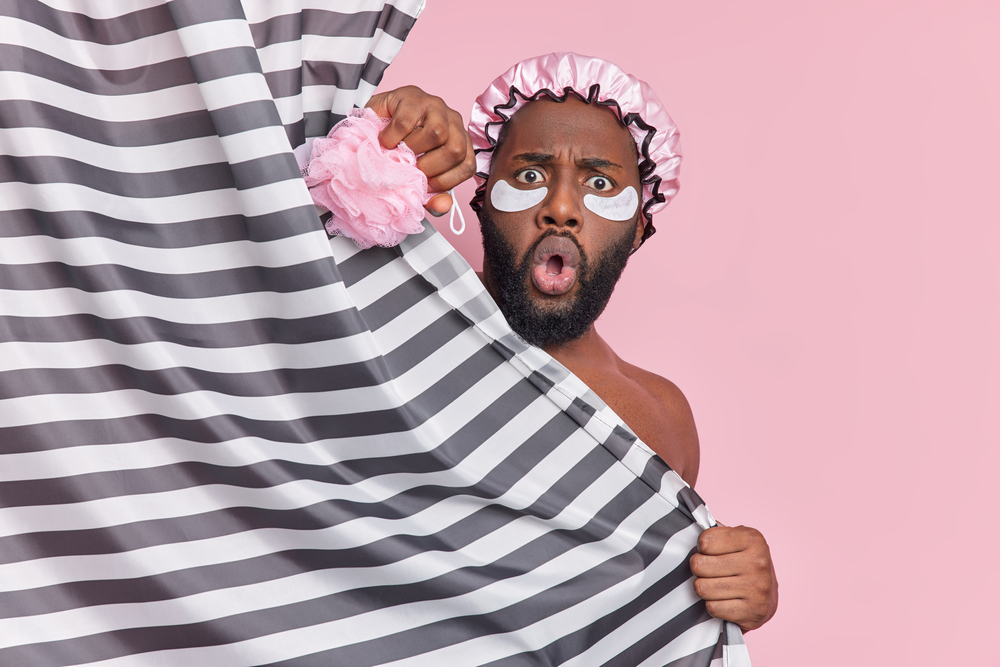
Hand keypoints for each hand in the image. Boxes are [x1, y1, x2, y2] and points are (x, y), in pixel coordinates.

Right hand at [366, 86, 475, 214]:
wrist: (371, 125)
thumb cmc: (398, 151)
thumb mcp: (416, 175)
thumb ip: (431, 194)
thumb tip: (442, 207)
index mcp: (460, 142)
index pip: (468, 165)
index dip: (446, 181)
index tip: (424, 185)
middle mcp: (453, 122)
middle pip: (456, 150)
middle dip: (431, 167)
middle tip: (411, 169)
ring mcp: (435, 106)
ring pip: (437, 134)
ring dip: (413, 150)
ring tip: (397, 152)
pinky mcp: (412, 96)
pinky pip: (406, 123)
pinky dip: (393, 138)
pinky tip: (386, 141)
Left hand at [690, 524, 777, 632]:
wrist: (768, 595)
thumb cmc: (743, 561)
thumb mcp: (735, 538)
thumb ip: (714, 530)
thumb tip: (688, 519)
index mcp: (752, 538)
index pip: (704, 541)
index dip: (701, 547)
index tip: (709, 551)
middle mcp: (758, 562)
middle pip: (699, 565)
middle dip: (699, 569)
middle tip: (708, 570)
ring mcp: (757, 588)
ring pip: (703, 588)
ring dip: (704, 588)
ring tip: (715, 585)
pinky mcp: (754, 612)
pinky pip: (713, 608)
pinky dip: (713, 605)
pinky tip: (723, 600)